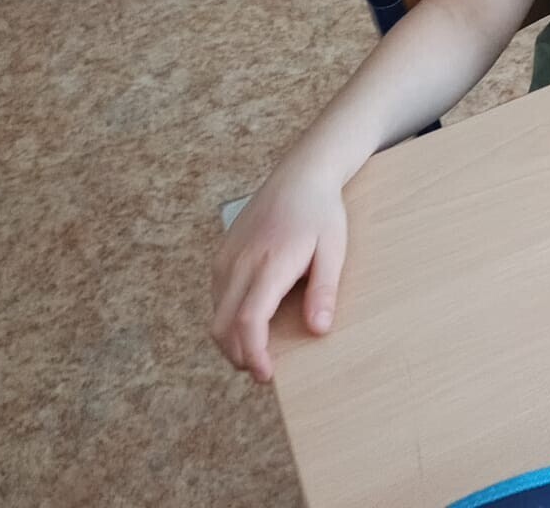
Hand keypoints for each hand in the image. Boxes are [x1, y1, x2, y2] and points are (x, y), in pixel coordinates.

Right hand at [209, 163, 347, 382]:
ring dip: (231, 340)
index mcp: (270, 263)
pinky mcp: (222, 255)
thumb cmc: (321, 213)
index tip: (266, 375)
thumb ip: (323, 290)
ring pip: (216, 314)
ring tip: (258, 353)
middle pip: (223, 326)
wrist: (300, 175)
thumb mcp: (333, 249)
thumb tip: (318, 329)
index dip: (254, 354)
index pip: (249, 320)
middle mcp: (239, 263)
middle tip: (264, 371)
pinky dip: (228, 320)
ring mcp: (226, 259)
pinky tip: (250, 324)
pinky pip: (216, 297)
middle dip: (239, 356)